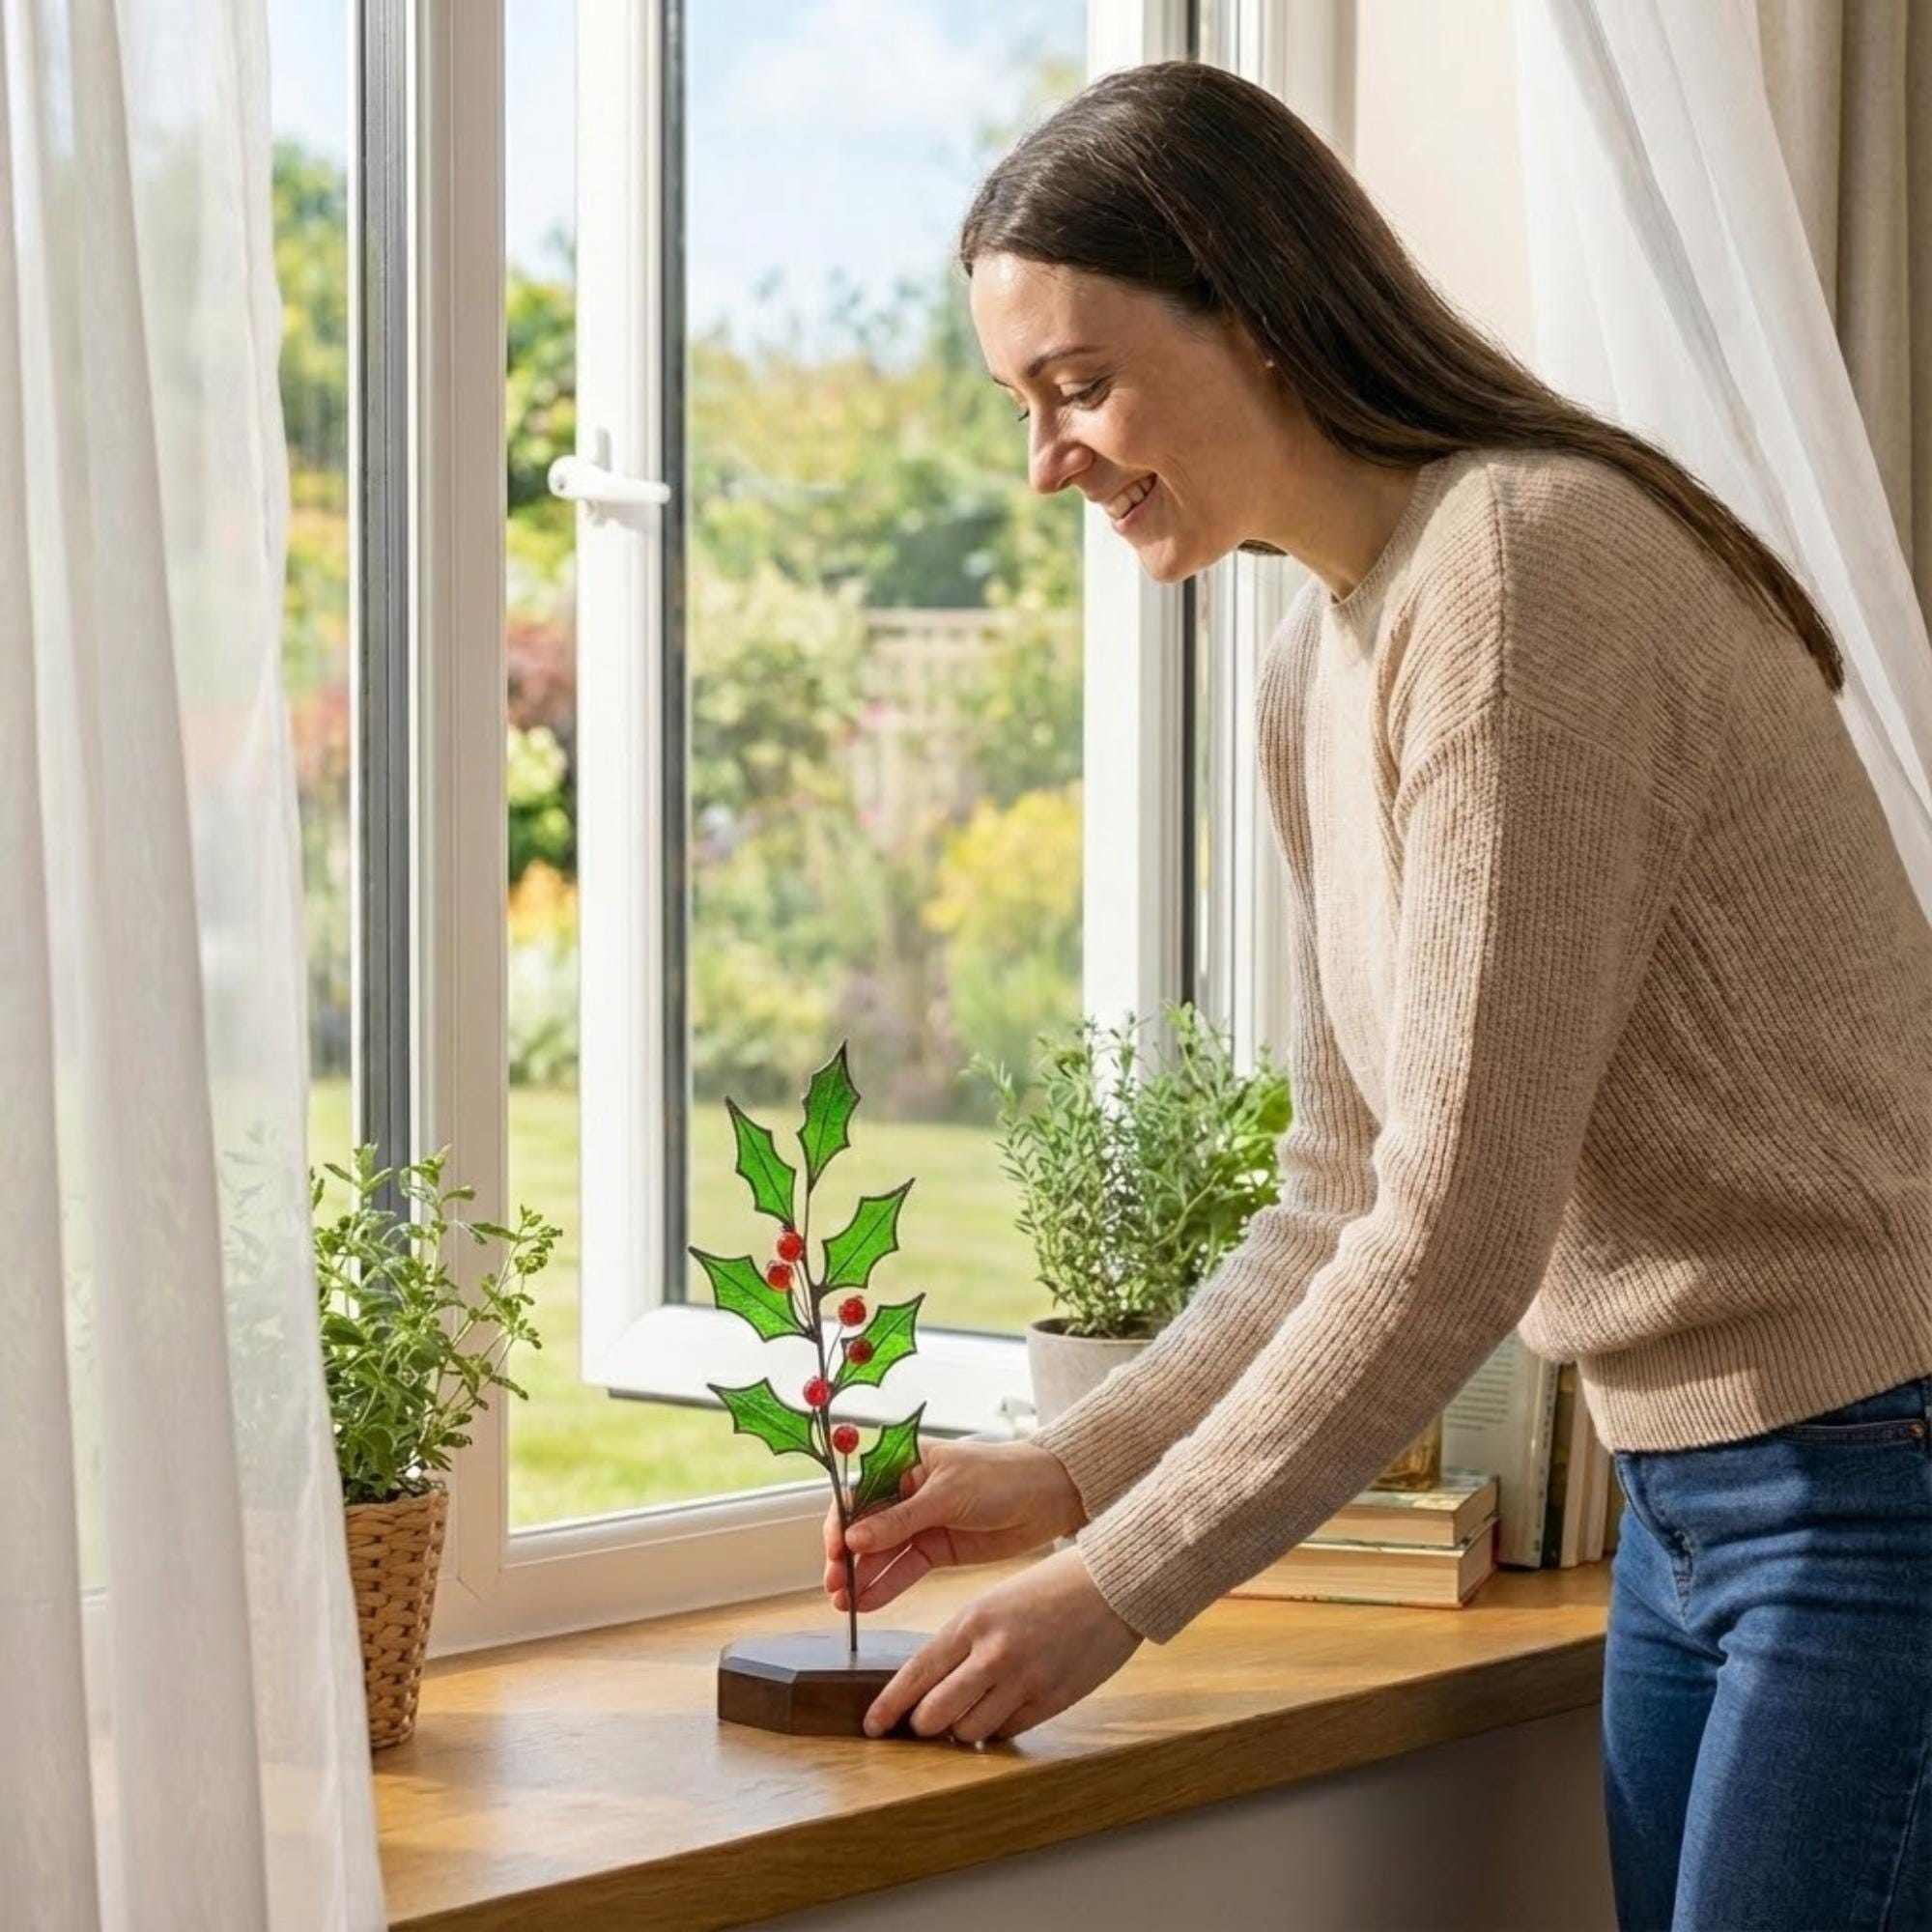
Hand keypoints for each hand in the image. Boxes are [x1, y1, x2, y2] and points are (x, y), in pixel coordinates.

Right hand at [822, 1438, 1085, 1613]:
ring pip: (881, 1554)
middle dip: (847, 1556)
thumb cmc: (1000, 1477)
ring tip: (845, 1604)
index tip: (834, 1551)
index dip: (840, 1522)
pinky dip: (885, 1586)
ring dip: (862, 1577)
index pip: (859, 1492)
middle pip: (864, 1528)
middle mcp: (906, 1494)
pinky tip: (867, 1603)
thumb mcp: (948, 1494)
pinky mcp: (937, 1550)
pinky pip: (904, 1570)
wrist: (1048, 1498)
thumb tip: (854, 1539)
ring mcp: (921, 1524)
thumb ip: (901, 1519)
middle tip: (836, 1585)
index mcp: (903, 1463)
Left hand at [861, 1544, 1141, 1741]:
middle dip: (922, 1725)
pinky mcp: (1052, 1699)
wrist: (1111, 1586)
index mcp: (973, 1621)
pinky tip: (1000, 1712)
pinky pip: (1006, 1731)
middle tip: (922, 1724)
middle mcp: (993, 1653)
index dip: (889, 1705)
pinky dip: (996, 1729)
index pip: (917, 1673)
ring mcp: (1024, 1680)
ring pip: (968, 1730)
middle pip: (935, 1714)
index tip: (872, 1724)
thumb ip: (964, 1640)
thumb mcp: (995, 1601)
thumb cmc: (1050, 1588)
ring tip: (966, 1715)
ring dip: (960, 1730)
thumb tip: (933, 1681)